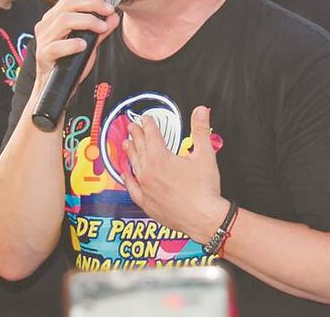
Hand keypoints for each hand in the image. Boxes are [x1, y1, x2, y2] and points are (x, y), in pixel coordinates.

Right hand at [29, 0, 120, 99]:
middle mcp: (47, 24)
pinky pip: (57, 46)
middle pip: (68, 3)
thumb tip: (115, 16)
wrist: (56, 89)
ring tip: (102, 27)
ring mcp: (43, 39)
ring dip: (86, 21)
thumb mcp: (89, 43)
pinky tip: (83, 45)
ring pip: (64, 20)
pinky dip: (72, 44)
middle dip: (92, 3)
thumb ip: (101, 30)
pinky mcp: (43, 55)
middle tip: (109, 9)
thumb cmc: (70, 63)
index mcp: (55, 17)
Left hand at [121, 106, 227, 242]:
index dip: (148, 125)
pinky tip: (124, 174)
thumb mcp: (205, 154)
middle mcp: (149, 171)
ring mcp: (145, 188)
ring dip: (130, 152)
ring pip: (134, 165)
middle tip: (132, 126)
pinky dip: (127, 179)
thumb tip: (201, 111)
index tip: (146, 119)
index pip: (151, 135)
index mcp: (161, 157)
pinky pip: (132, 188)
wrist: (203, 218)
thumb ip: (200, 130)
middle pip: (140, 148)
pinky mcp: (146, 203)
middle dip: (136, 135)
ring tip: (126, 144)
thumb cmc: (204, 190)